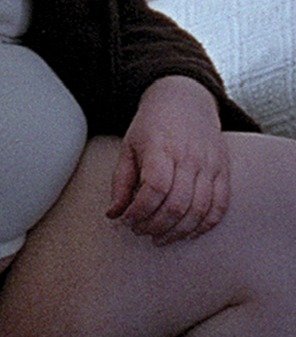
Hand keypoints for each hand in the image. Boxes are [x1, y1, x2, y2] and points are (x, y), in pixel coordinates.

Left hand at [106, 76, 229, 244]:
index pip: (155, 189)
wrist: (185, 100)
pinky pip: (219, 207)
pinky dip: (203, 226)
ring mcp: (210, 165)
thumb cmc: (153, 124)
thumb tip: (114, 214)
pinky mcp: (223, 171)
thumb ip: (121, 181)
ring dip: (178, 232)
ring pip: (199, 211)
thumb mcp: (129, 147)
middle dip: (155, 226)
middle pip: (176, 205)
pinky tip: (186, 232)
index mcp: (162, 148)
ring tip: (159, 237)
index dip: (140, 211)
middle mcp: (190, 157)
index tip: (127, 219)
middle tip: (141, 230)